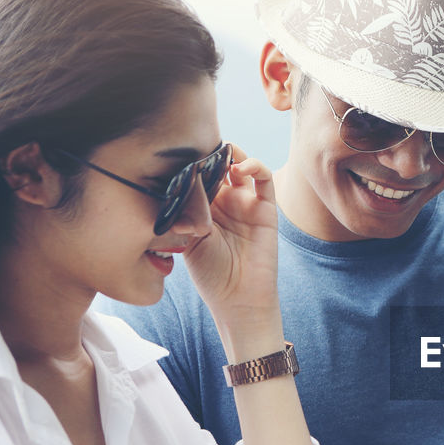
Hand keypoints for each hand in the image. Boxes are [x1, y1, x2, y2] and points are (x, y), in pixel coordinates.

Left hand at [182, 149, 280, 326]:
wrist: (238, 298)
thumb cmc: (210, 274)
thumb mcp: (188, 238)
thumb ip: (186, 209)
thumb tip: (179, 180)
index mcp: (201, 207)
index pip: (196, 174)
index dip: (189, 160)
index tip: (177, 150)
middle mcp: (223, 201)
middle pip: (216, 164)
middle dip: (207, 152)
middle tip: (197, 146)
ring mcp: (245, 202)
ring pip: (239, 164)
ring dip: (230, 154)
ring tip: (220, 155)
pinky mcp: (266, 207)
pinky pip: (264, 178)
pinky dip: (254, 165)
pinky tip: (241, 167)